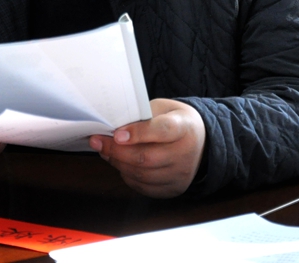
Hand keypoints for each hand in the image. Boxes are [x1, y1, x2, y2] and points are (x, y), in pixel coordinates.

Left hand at [88, 98, 205, 197]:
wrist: (201, 142)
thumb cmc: (175, 122)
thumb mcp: (163, 109)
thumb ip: (142, 116)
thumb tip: (113, 128)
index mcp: (184, 128)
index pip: (162, 131)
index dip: (138, 133)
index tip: (116, 134)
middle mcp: (185, 154)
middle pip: (147, 158)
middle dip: (116, 151)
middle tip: (97, 142)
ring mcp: (180, 174)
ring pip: (142, 174)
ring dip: (118, 163)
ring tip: (105, 151)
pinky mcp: (173, 189)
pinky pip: (143, 186)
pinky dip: (127, 175)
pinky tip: (121, 163)